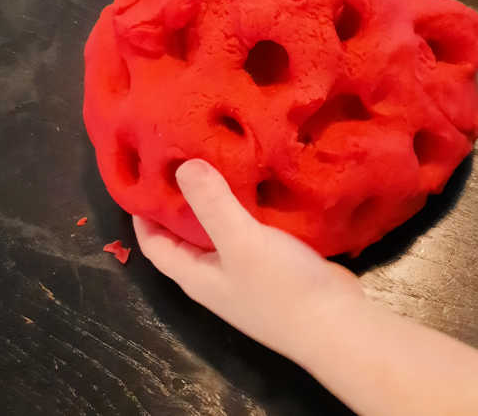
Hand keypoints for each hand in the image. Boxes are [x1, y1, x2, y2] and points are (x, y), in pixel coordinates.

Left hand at [133, 159, 364, 362]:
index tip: (143, 176)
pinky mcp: (274, 264)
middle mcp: (215, 274)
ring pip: (222, 230)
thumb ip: (211, 204)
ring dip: (218, 201)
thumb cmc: (279, 287)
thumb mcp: (240, 242)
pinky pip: (252, 230)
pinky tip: (260, 184)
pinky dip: (249, 208)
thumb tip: (181, 165)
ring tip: (220, 161)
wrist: (335, 322)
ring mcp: (246, 271)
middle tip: (184, 156)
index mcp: (196, 275)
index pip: (154, 244)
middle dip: (182, 200)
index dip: (142, 215)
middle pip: (186, 235)